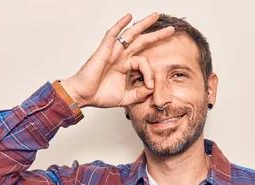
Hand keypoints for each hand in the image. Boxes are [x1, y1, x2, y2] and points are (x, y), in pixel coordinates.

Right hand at [60, 12, 174, 108]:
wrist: (83, 96)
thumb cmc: (99, 95)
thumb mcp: (125, 98)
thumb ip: (139, 94)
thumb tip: (151, 89)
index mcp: (126, 67)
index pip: (145, 63)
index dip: (150, 74)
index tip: (149, 86)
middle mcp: (121, 57)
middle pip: (142, 42)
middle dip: (157, 35)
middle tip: (171, 30)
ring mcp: (113, 52)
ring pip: (130, 34)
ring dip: (143, 25)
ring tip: (155, 16)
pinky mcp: (104, 51)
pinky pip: (112, 35)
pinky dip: (120, 25)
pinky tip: (128, 17)